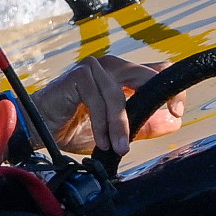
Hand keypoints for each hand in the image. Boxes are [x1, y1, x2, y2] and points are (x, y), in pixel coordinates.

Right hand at [29, 53, 185, 154]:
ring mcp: (94, 68)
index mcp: (122, 75)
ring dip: (121, 125)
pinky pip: (98, 101)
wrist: (38, 128)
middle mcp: (111, 67)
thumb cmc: (73, 126)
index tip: (177, 111)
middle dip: (159, 98)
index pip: (157, 71)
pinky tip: (101, 141)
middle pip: (146, 74)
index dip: (172, 88)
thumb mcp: (116, 130)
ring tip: (120, 148)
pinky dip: (101, 124)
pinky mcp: (79, 76)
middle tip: (169, 118)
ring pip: (119, 94)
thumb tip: (173, 122)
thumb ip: (143, 124)